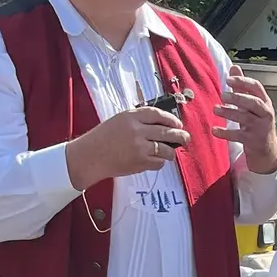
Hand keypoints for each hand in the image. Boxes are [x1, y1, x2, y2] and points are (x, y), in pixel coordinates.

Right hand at [65, 106, 188, 188]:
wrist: (90, 156)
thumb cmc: (103, 137)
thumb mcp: (119, 120)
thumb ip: (138, 120)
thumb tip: (162, 124)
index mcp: (131, 116)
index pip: (158, 114)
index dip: (171, 119)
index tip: (177, 123)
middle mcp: (137, 130)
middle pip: (167, 132)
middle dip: (180, 135)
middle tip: (185, 138)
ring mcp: (139, 147)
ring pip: (165, 150)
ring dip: (171, 152)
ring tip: (171, 153)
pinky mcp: (139, 162)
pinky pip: (158, 163)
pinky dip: (160, 162)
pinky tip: (157, 161)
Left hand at [212, 65, 276, 172]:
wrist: (266, 149)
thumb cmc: (256, 122)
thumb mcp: (251, 104)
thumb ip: (242, 87)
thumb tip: (234, 67)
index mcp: (265, 101)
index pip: (256, 88)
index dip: (243, 82)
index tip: (229, 80)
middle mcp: (265, 113)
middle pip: (254, 103)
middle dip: (238, 98)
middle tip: (222, 95)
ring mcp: (260, 128)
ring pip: (246, 118)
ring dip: (230, 112)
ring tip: (215, 109)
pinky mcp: (253, 140)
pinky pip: (239, 135)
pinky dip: (226, 133)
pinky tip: (214, 130)